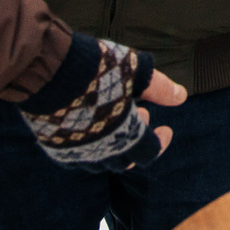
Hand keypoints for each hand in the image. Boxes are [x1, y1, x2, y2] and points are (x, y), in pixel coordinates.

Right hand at [20, 35, 184, 172]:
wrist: (48, 69)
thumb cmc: (98, 67)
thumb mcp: (135, 70)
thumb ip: (160, 87)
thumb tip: (181, 97)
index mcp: (125, 136)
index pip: (150, 152)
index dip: (162, 142)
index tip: (166, 129)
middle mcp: (100, 152)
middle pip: (126, 160)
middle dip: (138, 141)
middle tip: (141, 115)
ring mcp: (75, 152)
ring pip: (100, 162)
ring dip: (114, 146)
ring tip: (116, 118)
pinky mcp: (53, 146)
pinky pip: (76, 157)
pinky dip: (89, 147)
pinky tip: (90, 126)